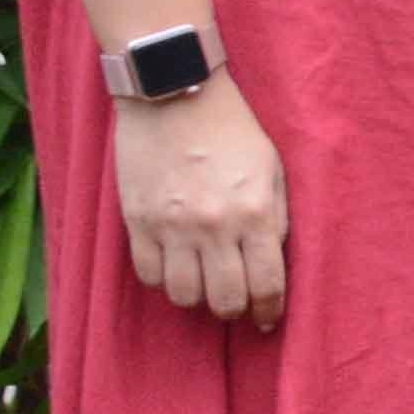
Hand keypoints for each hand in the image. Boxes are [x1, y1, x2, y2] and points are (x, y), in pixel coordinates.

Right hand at [116, 80, 290, 333]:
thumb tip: (273, 263)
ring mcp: (172, 226)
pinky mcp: (137, 220)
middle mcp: (214, 226)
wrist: (173, 93)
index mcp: (255, 213)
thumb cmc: (232, 129)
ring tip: (203, 282)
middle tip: (235, 303)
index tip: (268, 320)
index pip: (267, 285)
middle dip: (234, 310)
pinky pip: (147, 274)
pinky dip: (162, 279)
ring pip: (183, 295)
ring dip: (196, 297)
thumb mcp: (272, 170)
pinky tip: (173, 266)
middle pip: (224, 301)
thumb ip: (276, 218)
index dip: (270, 311)